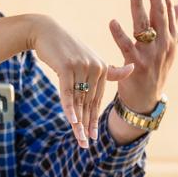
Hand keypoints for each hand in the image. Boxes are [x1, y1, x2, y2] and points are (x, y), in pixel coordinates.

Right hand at [30, 15, 133, 147]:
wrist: (45, 31)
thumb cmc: (65, 48)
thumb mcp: (87, 59)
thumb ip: (109, 70)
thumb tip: (132, 69)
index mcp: (103, 67)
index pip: (98, 100)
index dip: (93, 119)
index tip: (92, 137)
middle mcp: (95, 67)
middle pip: (89, 102)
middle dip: (86, 125)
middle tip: (84, 144)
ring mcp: (81, 66)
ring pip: (79, 100)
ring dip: (78, 122)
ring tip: (78, 138)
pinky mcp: (67, 66)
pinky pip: (68, 91)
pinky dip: (69, 107)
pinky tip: (71, 120)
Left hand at [108, 0, 177, 143]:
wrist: (146, 100)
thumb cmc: (155, 69)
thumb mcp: (167, 48)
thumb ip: (172, 24)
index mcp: (172, 38)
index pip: (168, 8)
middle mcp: (164, 44)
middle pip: (159, 13)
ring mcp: (150, 55)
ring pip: (144, 26)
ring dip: (139, 6)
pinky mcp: (135, 65)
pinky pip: (126, 47)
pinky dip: (119, 34)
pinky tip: (112, 22)